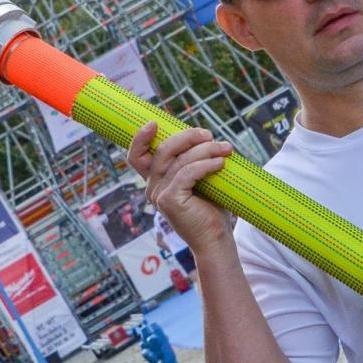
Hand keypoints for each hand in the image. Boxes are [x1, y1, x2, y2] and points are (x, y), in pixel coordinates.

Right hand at [128, 122, 233, 252]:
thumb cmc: (211, 209)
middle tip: (209, 135)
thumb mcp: (200, 179)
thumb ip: (193, 160)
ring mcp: (159, 195)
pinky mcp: (170, 201)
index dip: (139, 138)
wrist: (215, 239)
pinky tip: (220, 163)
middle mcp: (153, 187)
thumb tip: (204, 135)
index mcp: (156, 181)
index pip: (137, 157)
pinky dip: (205, 164)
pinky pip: (187, 173)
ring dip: (205, 150)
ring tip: (225, 149)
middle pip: (162, 150)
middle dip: (187, 137)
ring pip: (179, 160)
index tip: (154, 123)